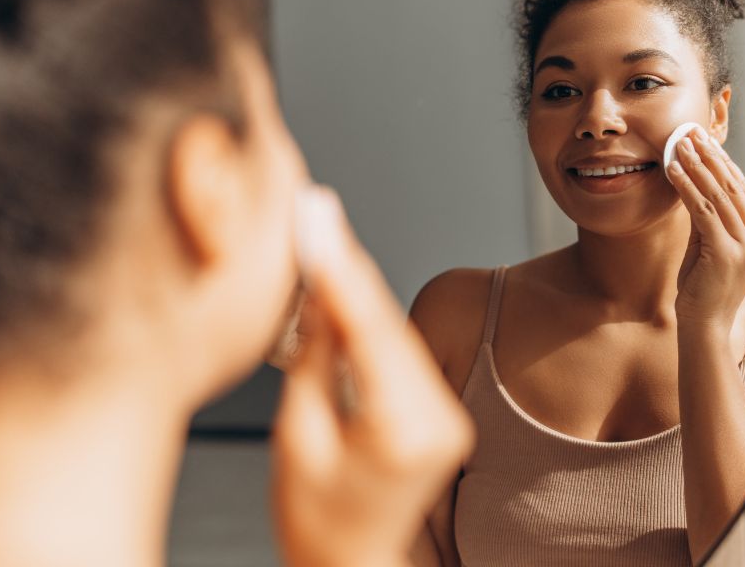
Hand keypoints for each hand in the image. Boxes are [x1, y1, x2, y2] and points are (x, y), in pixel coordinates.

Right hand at [271, 187, 474, 566]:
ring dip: (359, 291)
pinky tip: (345, 289)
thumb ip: (315, 362)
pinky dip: (371, 322)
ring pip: (396, 333)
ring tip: (324, 240)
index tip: (317, 222)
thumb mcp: (298, 438)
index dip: (339, 270)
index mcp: (403, 431)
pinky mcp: (441, 416)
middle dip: (349, 269)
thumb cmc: (313, 520)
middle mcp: (439, 420)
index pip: (367, 331)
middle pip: (388, 324)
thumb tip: (321, 295)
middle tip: (318, 213)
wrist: (351, 566)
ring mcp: (446, 417)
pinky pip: (401, 354)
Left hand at [666, 126, 744, 329]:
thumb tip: (695, 182)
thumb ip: (710, 219)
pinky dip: (687, 187)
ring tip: (679, 144)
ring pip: (718, 195)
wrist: (703, 326)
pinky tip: (673, 171)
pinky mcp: (727, 253)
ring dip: (696, 166)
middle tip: (691, 133)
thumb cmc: (703, 288)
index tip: (704, 140)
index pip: (742, 190)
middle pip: (733, 187)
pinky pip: (703, 211)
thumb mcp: (710, 246)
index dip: (722, 162)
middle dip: (709, 156)